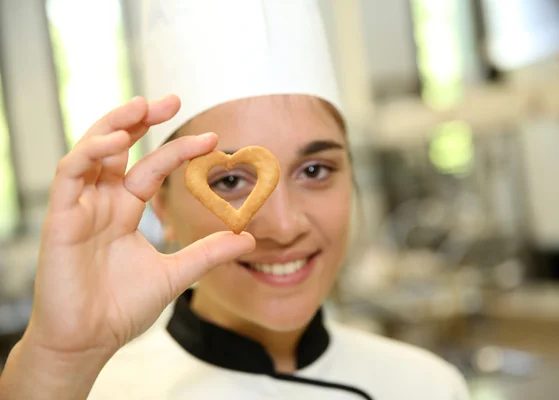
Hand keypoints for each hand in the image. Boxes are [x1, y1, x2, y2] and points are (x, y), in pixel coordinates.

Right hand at [24, 95, 254, 357]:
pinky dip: (89, 154)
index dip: (178, 149)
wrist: (89, 342)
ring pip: (90, 151)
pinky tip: (115, 142)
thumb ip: (208, 253)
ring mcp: (80, 207)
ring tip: (142, 106)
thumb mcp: (175, 274)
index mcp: (124, 210)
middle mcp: (102, 202)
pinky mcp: (60, 219)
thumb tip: (249, 237)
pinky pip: (69, 174)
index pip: (151, 167)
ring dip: (114, 125)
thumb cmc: (121, 308)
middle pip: (117, 147)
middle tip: (172, 99)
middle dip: (141, 119)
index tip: (213, 139)